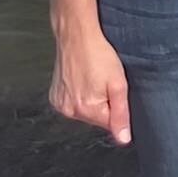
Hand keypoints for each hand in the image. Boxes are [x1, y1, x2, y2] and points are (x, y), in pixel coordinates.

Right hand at [50, 28, 131, 144]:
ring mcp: (59, 104)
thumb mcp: (118, 84)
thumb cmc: (99, 56)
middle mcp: (69, 110)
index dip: (117, 107)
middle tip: (104, 82)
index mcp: (86, 109)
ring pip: (85, 110)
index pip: (110, 123)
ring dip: (92, 99)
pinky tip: (83, 79)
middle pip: (97, 117)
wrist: (77, 37)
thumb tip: (123, 139)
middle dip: (104, 103)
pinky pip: (73, 103)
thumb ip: (121, 114)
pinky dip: (80, 94)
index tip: (114, 90)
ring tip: (92, 78)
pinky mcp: (54, 96)